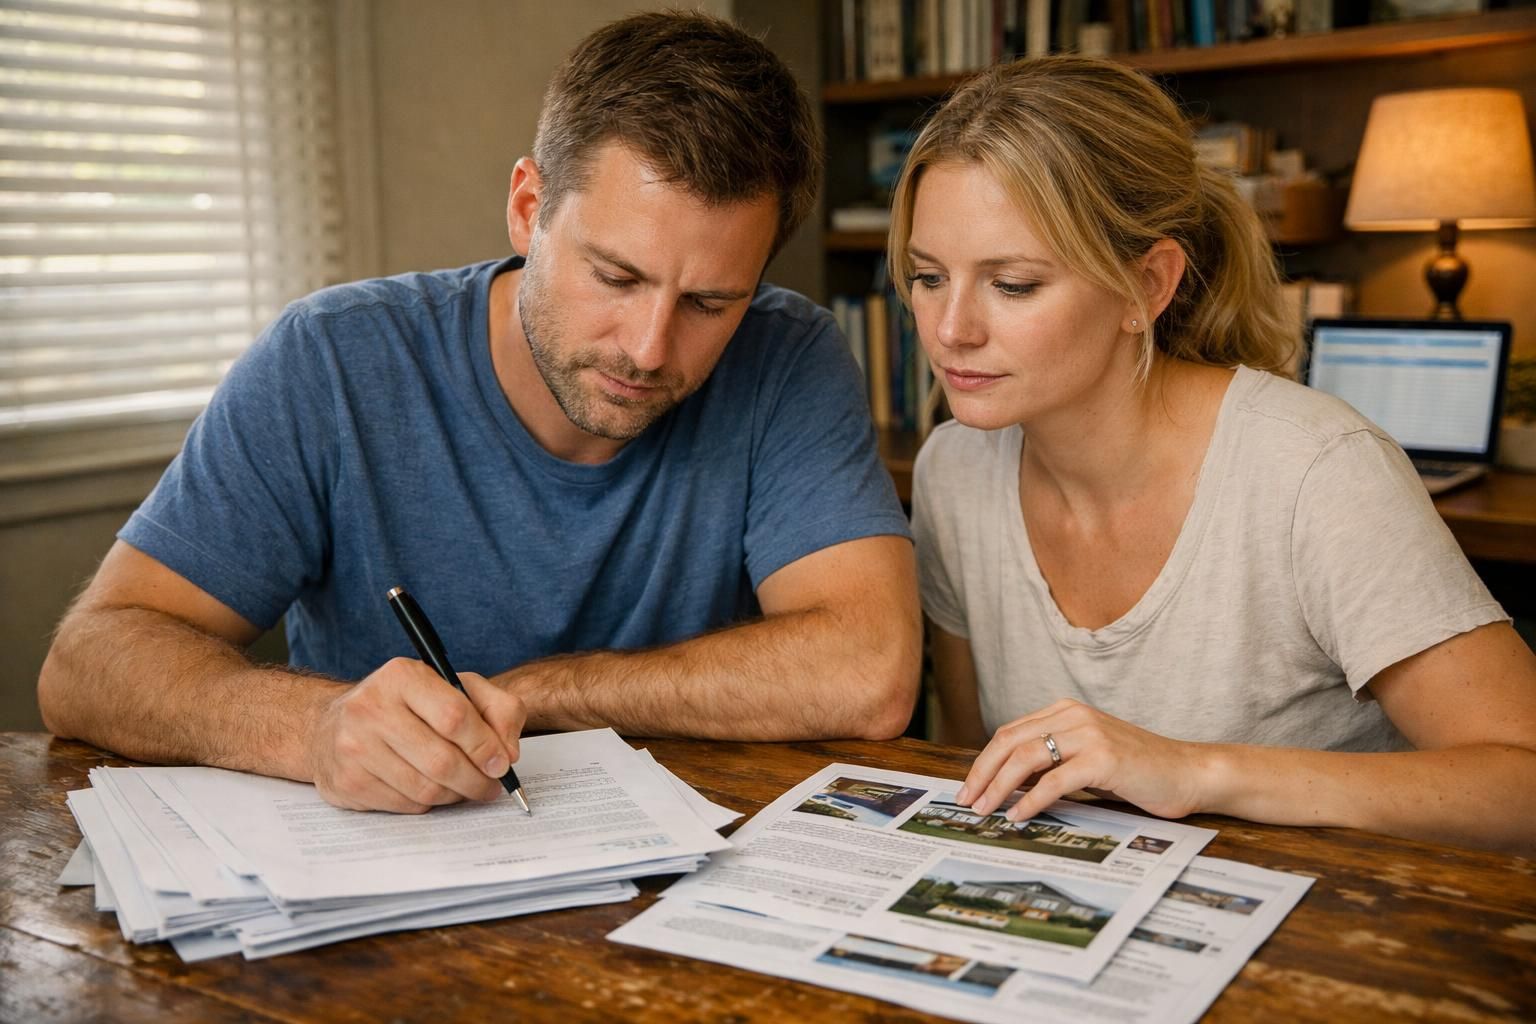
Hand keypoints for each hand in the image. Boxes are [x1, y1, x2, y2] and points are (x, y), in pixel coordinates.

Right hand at [307, 657, 526, 812]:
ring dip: (457, 795)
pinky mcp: (348, 782)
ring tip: (467, 787)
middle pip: (442, 760)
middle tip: (492, 785)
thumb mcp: (455, 689)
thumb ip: (498, 708)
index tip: (502, 763)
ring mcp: (354, 747)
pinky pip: (406, 805)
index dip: (485, 746)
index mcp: (402, 676)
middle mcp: (371, 708)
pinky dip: (430, 803)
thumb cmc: (406, 706)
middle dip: (477, 780)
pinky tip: (433, 789)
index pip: (455, 716)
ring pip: (426, 789)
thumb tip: (509, 753)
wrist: (332, 726)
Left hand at [954, 699, 1208, 821]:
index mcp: (1066, 711)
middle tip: (967, 802)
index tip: (969, 787)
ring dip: (999, 786)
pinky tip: (1019, 815)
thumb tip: (1008, 784)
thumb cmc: (1138, 771)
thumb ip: (1053, 760)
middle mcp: (1074, 715)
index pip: (1010, 733)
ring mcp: (1089, 734)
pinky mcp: (1104, 759)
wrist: (1189, 772)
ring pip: (1026, 758)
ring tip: (985, 810)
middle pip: (1010, 742)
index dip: (985, 761)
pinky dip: (1031, 799)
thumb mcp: (1088, 757)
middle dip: (983, 774)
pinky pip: (1054, 780)